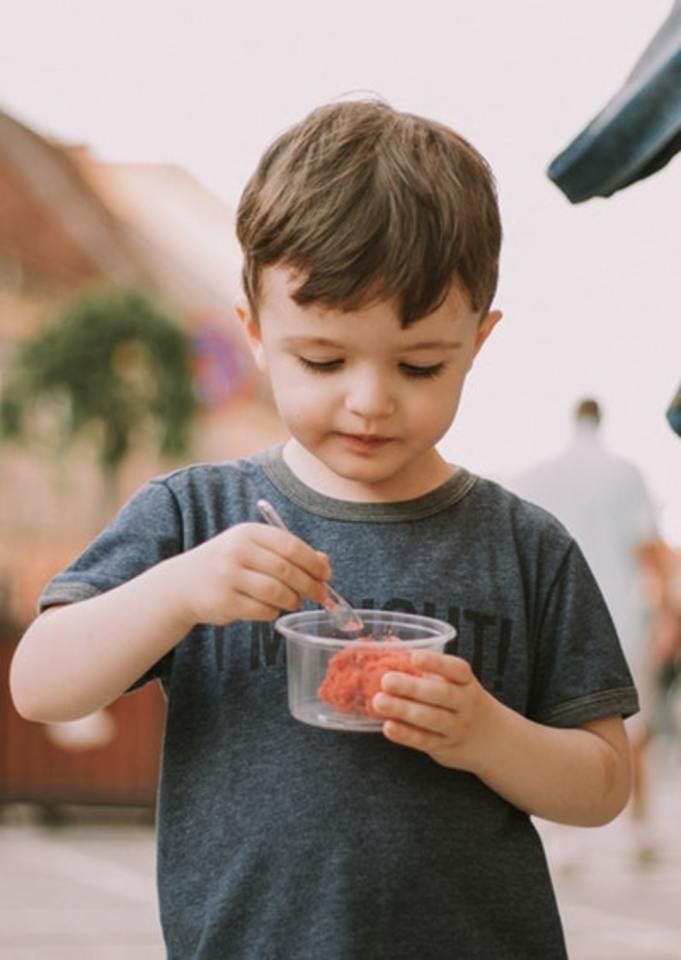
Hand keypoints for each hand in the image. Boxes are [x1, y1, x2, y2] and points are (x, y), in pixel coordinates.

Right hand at [176, 523, 330, 626]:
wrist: (183, 583)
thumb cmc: (227, 564)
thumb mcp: (253, 549)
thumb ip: (288, 553)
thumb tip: (325, 564)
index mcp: (249, 533)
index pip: (290, 545)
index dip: (313, 562)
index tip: (326, 574)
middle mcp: (237, 551)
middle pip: (286, 569)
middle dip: (309, 584)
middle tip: (320, 594)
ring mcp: (228, 576)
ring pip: (276, 592)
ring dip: (292, 600)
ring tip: (294, 602)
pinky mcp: (224, 601)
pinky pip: (262, 610)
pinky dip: (273, 612)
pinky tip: (272, 609)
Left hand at [371, 650, 496, 771]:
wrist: (492, 739)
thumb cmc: (460, 701)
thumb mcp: (457, 684)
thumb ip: (430, 672)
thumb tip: (389, 651)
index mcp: (466, 682)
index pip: (457, 670)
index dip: (436, 663)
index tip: (414, 657)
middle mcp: (465, 703)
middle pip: (441, 694)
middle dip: (412, 687)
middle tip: (386, 681)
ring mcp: (456, 727)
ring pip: (432, 718)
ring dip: (404, 710)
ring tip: (379, 702)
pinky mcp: (445, 746)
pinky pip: (425, 740)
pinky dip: (405, 735)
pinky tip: (388, 727)